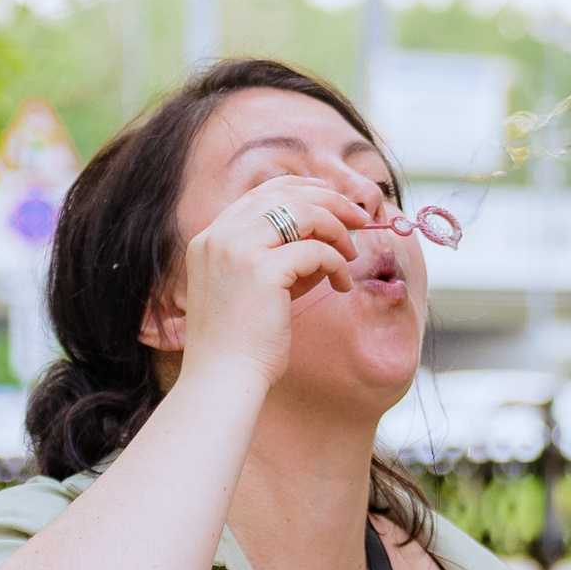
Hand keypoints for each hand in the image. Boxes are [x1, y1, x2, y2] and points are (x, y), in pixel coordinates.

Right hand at [171, 174, 372, 389]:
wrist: (224, 379)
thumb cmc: (243, 343)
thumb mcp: (257, 289)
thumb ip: (282, 258)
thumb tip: (327, 240)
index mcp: (211, 238)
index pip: (262, 192)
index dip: (304, 190)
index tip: (334, 202)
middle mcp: (219, 236)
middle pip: (285, 193)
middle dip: (329, 200)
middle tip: (359, 218)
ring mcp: (236, 250)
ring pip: (303, 212)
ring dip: (337, 229)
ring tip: (351, 254)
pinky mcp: (261, 270)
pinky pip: (316, 250)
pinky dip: (337, 263)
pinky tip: (343, 284)